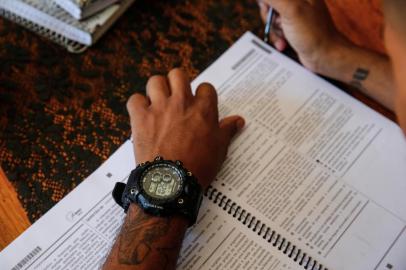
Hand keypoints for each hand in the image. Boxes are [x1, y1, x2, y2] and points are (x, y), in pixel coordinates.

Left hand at [126, 68, 244, 188]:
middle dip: (178, 83)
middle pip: (178, 75)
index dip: (202, 95)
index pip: (205, 87)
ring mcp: (159, 108)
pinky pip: (135, 99)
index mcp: (203, 109)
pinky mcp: (140, 118)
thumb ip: (227, 130)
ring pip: (155, 81)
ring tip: (159, 102)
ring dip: (157, 90)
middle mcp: (181, 103)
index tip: (199, 104)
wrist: (172, 183)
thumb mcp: (220, 148)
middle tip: (177, 97)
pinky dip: (138, 105)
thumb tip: (238, 120)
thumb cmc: (198, 166)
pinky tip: (142, 113)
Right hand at [258, 0, 348, 72]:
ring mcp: (296, 13)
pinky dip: (278, 37)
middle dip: (271, 18)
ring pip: (272, 17)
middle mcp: (299, 0)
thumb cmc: (312, 33)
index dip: (268, 3)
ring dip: (275, 30)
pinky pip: (277, 28)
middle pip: (270, 3)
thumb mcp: (291, 10)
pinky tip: (284, 43)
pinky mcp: (294, 27)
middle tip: (280, 24)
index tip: (271, 10)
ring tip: (285, 36)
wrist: (325, 56)